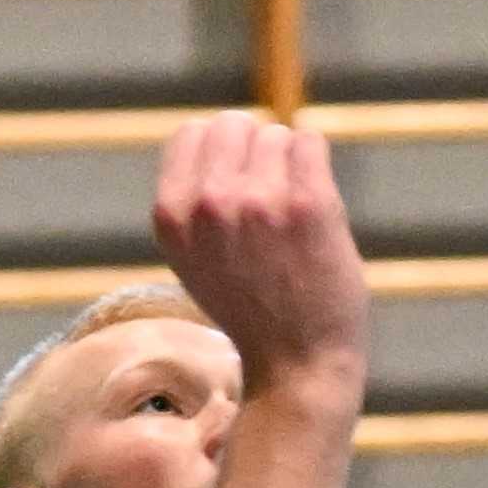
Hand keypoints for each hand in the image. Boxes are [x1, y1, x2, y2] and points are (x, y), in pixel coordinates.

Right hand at [150, 115, 362, 400]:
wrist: (297, 363)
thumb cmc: (250, 307)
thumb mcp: (193, 256)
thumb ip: (192, 199)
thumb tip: (212, 130)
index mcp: (171, 214)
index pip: (192, 131)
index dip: (221, 152)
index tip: (239, 185)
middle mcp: (209, 203)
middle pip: (235, 124)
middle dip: (256, 152)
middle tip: (271, 201)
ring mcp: (259, 200)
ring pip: (278, 135)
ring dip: (290, 167)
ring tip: (292, 219)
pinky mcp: (309, 203)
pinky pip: (310, 141)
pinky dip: (316, 164)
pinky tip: (315, 205)